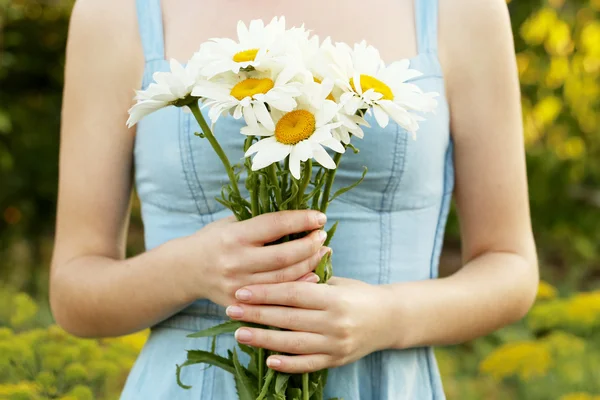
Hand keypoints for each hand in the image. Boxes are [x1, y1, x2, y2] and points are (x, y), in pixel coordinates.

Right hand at [173, 210, 328, 306]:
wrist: (186, 270)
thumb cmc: (215, 240)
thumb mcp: (232, 223)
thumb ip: (260, 221)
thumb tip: (299, 215)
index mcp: (234, 236)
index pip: (275, 225)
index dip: (301, 220)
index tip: (320, 217)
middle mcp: (236, 262)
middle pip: (284, 256)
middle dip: (309, 245)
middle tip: (322, 236)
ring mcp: (238, 286)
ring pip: (284, 279)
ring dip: (310, 265)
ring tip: (322, 252)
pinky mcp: (241, 304)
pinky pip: (276, 297)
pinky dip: (298, 286)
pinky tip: (313, 275)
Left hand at [224, 277, 393, 372]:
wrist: (389, 319)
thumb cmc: (357, 294)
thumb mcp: (338, 280)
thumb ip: (311, 277)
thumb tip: (277, 265)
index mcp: (334, 298)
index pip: (293, 294)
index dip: (266, 293)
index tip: (242, 291)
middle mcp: (335, 322)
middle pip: (288, 319)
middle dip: (257, 315)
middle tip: (231, 310)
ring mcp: (336, 344)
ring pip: (294, 343)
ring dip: (264, 339)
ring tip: (240, 333)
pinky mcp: (337, 360)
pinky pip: (309, 364)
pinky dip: (288, 364)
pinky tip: (268, 359)